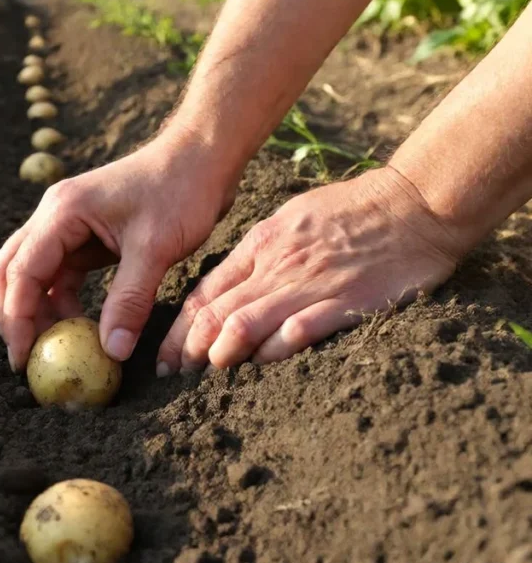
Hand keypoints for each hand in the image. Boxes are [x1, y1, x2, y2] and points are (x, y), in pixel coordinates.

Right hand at [0, 133, 238, 371]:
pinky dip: (62, 302)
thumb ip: (130, 300)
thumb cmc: (180, 191)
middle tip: (29, 359)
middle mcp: (54, 216)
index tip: (23, 359)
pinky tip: (80, 326)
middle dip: (15, 316)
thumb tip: (112, 351)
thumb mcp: (155, 248)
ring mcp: (67, 225)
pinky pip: (61, 274)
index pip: (21, 273)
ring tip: (56, 348)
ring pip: (32, 274)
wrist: (202, 157)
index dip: (17, 319)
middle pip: (11, 271)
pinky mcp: (85, 235)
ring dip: (38, 311)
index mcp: (61, 213)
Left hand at [156, 166, 464, 372]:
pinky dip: (275, 348)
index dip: (179, 327)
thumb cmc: (351, 210)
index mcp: (261, 245)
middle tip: (171, 374)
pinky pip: (300, 329)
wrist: (412, 203)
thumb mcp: (291, 218)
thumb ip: (259, 252)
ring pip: (248, 322)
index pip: (206, 292)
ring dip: (222, 350)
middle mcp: (276, 266)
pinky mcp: (344, 301)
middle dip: (188, 347)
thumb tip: (228, 284)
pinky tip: (260, 363)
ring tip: (206, 371)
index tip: (163, 354)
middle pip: (217, 312)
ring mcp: (309, 284)